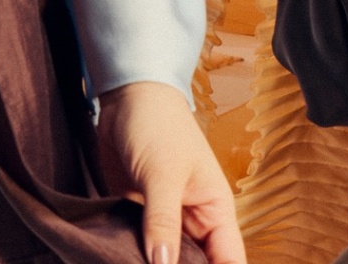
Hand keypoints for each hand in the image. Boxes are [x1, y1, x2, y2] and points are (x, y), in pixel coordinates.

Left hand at [96, 81, 244, 263]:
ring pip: (164, 259)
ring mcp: (164, 220)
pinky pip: (137, 246)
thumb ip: (163, 220)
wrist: (126, 98)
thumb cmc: (159, 124)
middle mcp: (193, 221)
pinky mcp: (137, 216)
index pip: (229, 260)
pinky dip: (130, 256)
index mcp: (215, 210)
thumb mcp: (164, 173)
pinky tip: (118, 259)